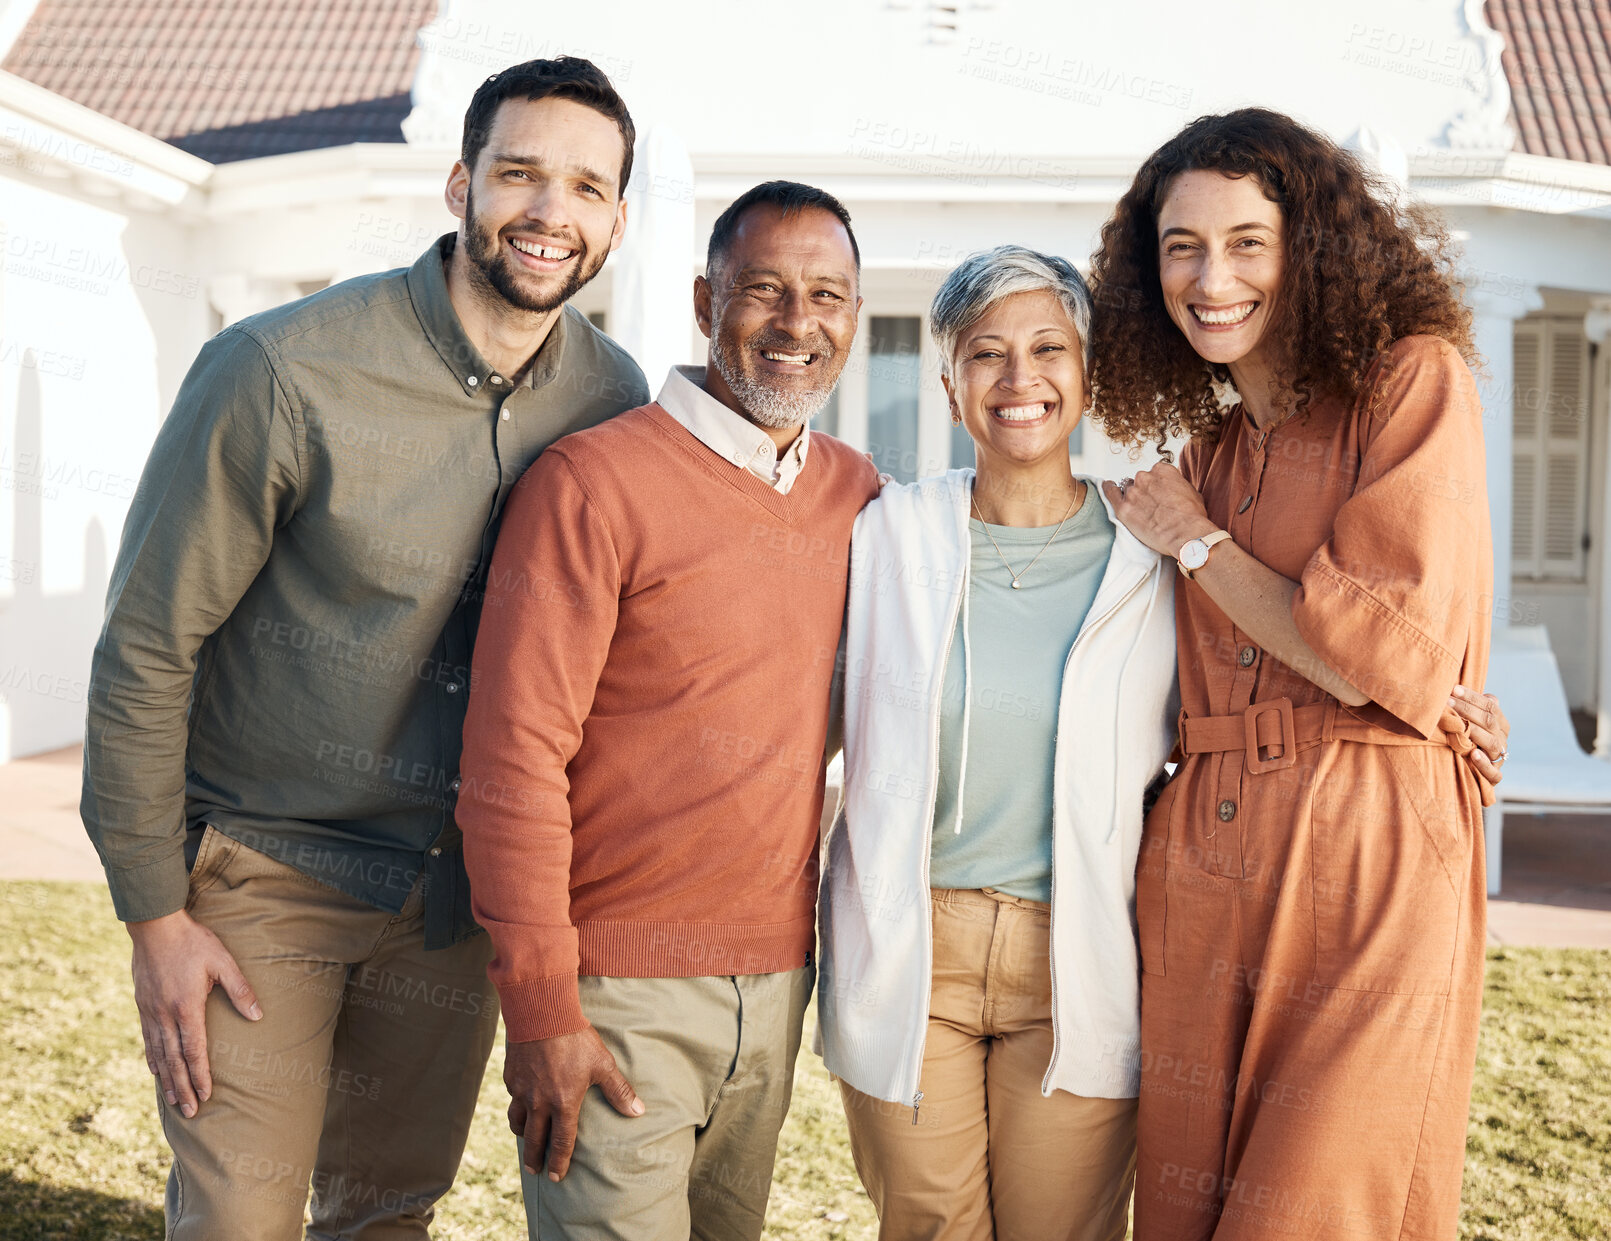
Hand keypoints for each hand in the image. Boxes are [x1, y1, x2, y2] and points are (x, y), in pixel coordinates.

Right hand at [127, 909, 261, 1118]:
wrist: (155, 926)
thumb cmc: (194, 942)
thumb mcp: (223, 962)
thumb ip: (240, 989)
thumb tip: (258, 1015)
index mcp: (186, 1007)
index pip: (194, 1051)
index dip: (200, 1075)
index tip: (206, 1096)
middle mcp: (165, 1015)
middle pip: (174, 1060)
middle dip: (183, 1088)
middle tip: (190, 1112)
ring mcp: (150, 1012)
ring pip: (158, 1054)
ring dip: (167, 1080)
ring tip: (174, 1100)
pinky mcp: (142, 1006)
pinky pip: (147, 1039)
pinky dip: (152, 1059)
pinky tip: (155, 1071)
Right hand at [505, 1026, 643, 1181]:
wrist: (542, 1015)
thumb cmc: (576, 1039)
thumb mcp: (603, 1064)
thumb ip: (619, 1091)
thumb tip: (638, 1112)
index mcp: (564, 1104)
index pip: (562, 1142)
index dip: (560, 1162)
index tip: (556, 1177)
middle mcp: (540, 1103)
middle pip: (535, 1140)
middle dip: (536, 1158)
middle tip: (535, 1170)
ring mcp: (522, 1091)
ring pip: (518, 1122)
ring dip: (523, 1135)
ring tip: (526, 1139)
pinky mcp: (511, 1078)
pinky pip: (513, 1100)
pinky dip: (517, 1107)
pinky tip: (522, 1104)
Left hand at [1102, 464, 1216, 558]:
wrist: (1185, 533)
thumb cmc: (1192, 516)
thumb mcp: (1191, 491)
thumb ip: (1176, 485)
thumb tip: (1173, 487)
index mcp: (1162, 470)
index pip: (1154, 474)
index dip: (1156, 486)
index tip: (1159, 495)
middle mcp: (1145, 476)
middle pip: (1140, 481)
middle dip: (1144, 492)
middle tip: (1151, 507)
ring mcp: (1133, 491)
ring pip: (1127, 490)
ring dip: (1132, 497)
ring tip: (1138, 510)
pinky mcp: (1123, 508)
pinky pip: (1110, 493)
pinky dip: (1108, 489)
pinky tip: (1108, 488)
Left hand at [1449, 685, 1510, 785]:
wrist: (1469, 770)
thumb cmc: (1466, 739)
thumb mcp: (1470, 722)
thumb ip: (1470, 707)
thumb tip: (1457, 687)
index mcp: (1500, 724)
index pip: (1491, 706)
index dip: (1472, 697)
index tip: (1453, 689)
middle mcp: (1502, 739)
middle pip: (1489, 722)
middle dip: (1467, 710)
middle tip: (1447, 702)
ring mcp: (1499, 758)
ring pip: (1493, 744)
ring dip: (1474, 733)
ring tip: (1459, 726)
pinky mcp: (1494, 777)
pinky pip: (1494, 772)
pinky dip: (1484, 764)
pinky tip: (1474, 754)